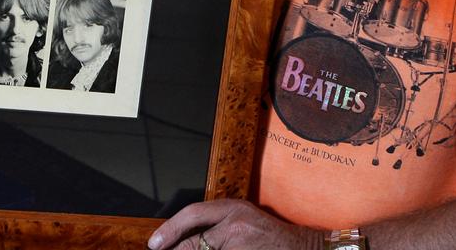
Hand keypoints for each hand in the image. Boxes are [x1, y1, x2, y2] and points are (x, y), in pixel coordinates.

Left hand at [148, 199, 323, 249]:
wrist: (302, 248)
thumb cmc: (269, 235)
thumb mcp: (241, 218)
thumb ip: (215, 225)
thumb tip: (179, 238)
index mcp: (233, 209)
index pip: (193, 214)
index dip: (170, 229)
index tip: (154, 244)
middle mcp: (236, 226)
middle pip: (195, 244)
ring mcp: (240, 247)